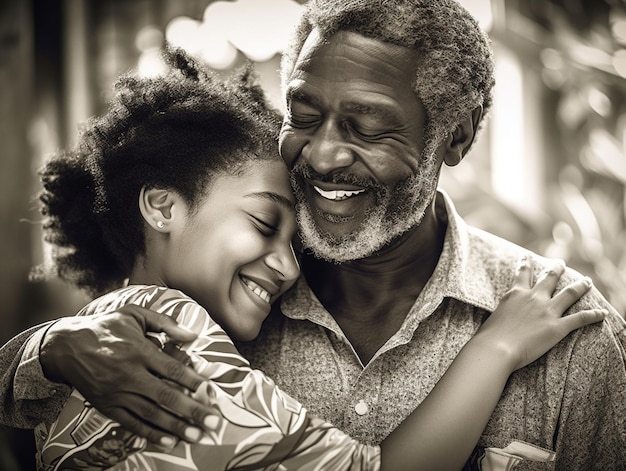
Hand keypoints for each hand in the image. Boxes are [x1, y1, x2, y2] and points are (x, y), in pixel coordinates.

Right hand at [40, 304, 213, 446]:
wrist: (66, 347)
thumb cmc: (106, 327)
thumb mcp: (134, 314)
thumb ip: (165, 323)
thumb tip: (192, 335)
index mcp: (139, 351)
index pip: (172, 370)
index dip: (194, 381)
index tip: (211, 391)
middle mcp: (129, 375)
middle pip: (166, 396)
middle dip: (192, 411)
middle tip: (213, 422)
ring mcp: (118, 393)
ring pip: (151, 414)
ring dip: (176, 427)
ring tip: (197, 436)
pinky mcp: (108, 406)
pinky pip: (132, 423)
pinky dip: (151, 434)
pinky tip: (170, 441)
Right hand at [476, 256, 606, 371]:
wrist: (496, 348)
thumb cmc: (488, 337)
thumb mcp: (492, 318)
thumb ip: (501, 314)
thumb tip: (498, 321)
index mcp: (515, 294)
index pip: (522, 274)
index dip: (526, 263)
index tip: (527, 256)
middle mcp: (533, 298)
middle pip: (549, 278)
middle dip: (556, 269)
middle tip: (561, 263)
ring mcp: (547, 311)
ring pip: (570, 293)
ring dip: (581, 286)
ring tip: (587, 281)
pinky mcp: (557, 326)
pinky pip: (580, 318)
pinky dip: (593, 315)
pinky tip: (602, 313)